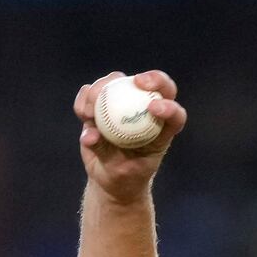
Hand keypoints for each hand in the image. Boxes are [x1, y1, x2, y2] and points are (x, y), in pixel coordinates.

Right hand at [73, 70, 187, 204]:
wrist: (111, 178)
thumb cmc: (125, 176)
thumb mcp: (121, 172)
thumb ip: (107, 154)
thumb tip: (91, 135)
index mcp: (160, 129)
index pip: (174, 113)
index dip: (169, 107)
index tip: (154, 108)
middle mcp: (144, 110)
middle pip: (153, 85)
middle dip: (151, 78)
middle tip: (136, 83)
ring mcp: (122, 104)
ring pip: (117, 82)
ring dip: (103, 88)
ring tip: (91, 112)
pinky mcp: (101, 105)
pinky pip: (91, 93)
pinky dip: (85, 99)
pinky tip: (83, 114)